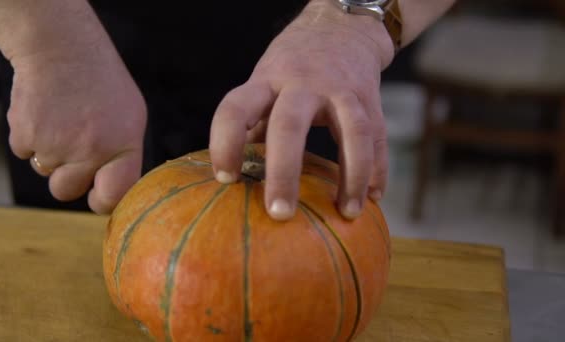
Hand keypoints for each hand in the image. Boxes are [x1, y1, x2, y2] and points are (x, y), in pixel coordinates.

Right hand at [7, 35, 146, 213]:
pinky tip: (44, 111)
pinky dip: (30, 136)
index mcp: (123, 146)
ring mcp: (56, 145)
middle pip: (66, 191)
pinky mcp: (26, 135)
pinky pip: (24, 152)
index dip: (102, 201)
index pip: (113, 195)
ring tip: (62, 118)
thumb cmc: (101, 83)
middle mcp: (91, 151)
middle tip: (72, 149)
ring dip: (49, 151)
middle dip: (67, 178)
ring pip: (44, 170)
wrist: (61, 48)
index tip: (97, 196)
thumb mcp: (131, 116)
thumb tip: (113, 190)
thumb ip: (123, 155)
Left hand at [209, 0, 393, 220]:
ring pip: (352, 132)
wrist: (341, 28)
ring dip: (351, 176)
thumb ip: (254, 123)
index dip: (225, 142)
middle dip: (283, 172)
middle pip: (289, 126)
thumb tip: (234, 173)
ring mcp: (341, 89)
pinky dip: (377, 170)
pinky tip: (373, 197)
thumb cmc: (293, 66)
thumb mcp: (266, 82)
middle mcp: (303, 82)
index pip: (235, 108)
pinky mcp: (370, 98)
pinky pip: (377, 137)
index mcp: (267, 80)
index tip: (225, 178)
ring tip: (348, 212)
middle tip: (279, 214)